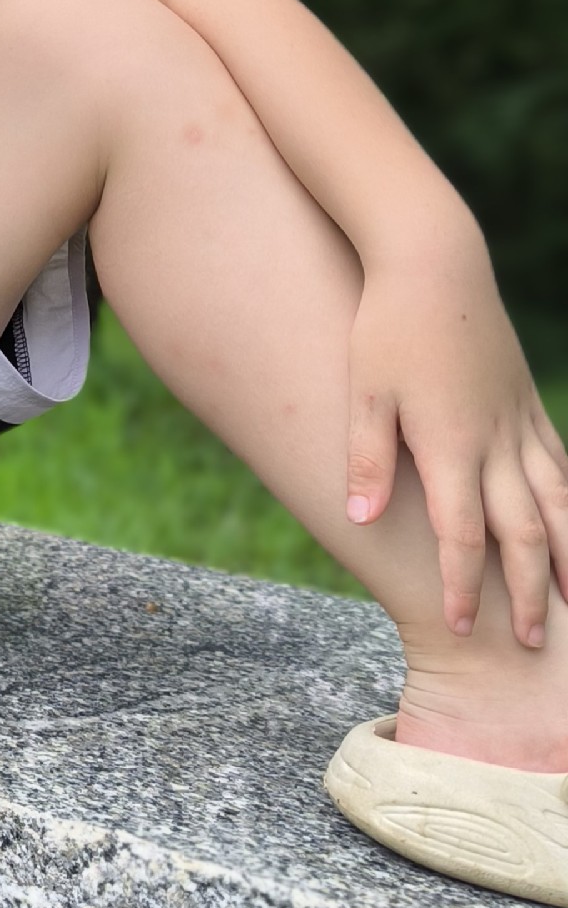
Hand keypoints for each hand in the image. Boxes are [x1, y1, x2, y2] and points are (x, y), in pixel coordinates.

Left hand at [345, 245, 567, 647]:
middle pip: (523, 533)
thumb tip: (360, 520)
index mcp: (451, 444)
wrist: (434, 265)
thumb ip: (366, 459)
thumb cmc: (387, 329)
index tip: (461, 626)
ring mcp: (520, 423)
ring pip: (560, 504)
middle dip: (528, 592)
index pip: (461, 534)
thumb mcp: (363, 393)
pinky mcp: (528, 404)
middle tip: (527, 642)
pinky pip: (563, 467)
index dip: (461, 584)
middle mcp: (496, 441)